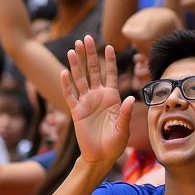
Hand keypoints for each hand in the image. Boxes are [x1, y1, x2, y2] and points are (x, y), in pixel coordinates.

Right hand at [60, 37, 133, 166]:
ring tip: (72, 49)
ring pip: (80, 79)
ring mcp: (86, 102)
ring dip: (76, 64)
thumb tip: (130, 99)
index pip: (110, 74)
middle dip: (89, 54)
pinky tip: (64, 72)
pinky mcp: (76, 111)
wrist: (100, 157)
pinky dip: (66, 84)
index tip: (108, 45)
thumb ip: (124, 113)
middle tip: (85, 38)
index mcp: (112, 97)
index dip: (109, 60)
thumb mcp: (123, 129)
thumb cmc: (115, 144)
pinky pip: (70, 95)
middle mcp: (98, 96)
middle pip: (92, 71)